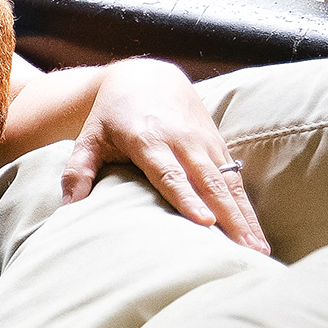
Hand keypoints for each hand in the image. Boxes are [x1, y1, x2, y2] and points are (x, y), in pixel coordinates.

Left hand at [59, 59, 268, 254]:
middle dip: (229, 218)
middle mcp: (182, 141)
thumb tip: (68, 208)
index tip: (205, 222)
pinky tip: (256, 234)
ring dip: (245, 217)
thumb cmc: (112, 114)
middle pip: (209, 183)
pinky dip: (247, 206)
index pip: (171, 174)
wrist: (148, 76)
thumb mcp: (89, 137)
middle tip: (244, 251)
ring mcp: (204, 143)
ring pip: (228, 184)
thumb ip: (77, 170)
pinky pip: (235, 179)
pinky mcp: (218, 145)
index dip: (188, 198)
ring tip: (259, 251)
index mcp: (149, 140)